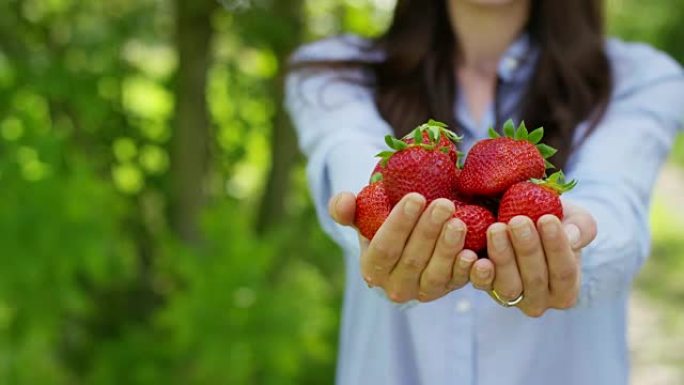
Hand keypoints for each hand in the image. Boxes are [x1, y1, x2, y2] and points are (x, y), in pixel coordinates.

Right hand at [329, 192, 478, 302]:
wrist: (409, 243)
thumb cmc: (384, 225)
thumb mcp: (363, 216)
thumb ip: (345, 208)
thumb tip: (344, 201)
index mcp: (372, 267)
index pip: (384, 248)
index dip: (400, 224)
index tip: (416, 197)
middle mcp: (396, 286)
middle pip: (412, 260)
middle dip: (429, 231)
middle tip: (444, 204)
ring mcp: (424, 291)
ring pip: (435, 273)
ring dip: (448, 249)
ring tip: (459, 223)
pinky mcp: (449, 290)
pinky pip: (458, 283)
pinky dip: (466, 271)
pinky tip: (473, 254)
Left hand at [469, 201, 596, 316]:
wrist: (520, 222)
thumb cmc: (551, 222)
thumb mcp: (572, 220)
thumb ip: (580, 227)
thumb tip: (572, 237)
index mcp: (566, 289)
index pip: (564, 271)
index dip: (557, 246)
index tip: (547, 219)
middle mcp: (539, 300)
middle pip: (535, 279)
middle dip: (527, 249)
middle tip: (518, 221)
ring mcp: (510, 297)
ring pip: (508, 285)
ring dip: (502, 257)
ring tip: (496, 229)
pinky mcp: (485, 287)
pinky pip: (481, 284)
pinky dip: (478, 270)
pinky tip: (473, 254)